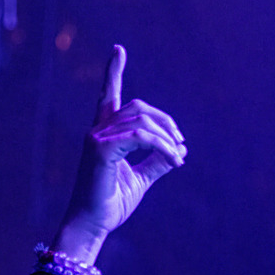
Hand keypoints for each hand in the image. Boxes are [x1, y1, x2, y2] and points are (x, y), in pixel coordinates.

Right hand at [61, 46, 185, 240]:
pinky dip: (161, 146)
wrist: (92, 225)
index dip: (113, 71)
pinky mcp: (101, 149)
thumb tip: (178, 151)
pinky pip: (140, 137)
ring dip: (167, 138)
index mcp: (104, 135)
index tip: (119, 49)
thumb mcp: (140, 180)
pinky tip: (173, 159)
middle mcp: (97, 131)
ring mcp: (97, 138)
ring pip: (142, 122)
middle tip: (181, 145)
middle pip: (139, 108)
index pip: (109, 96)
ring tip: (179, 157)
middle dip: (165, 121)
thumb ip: (156, 163)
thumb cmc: (111, 205)